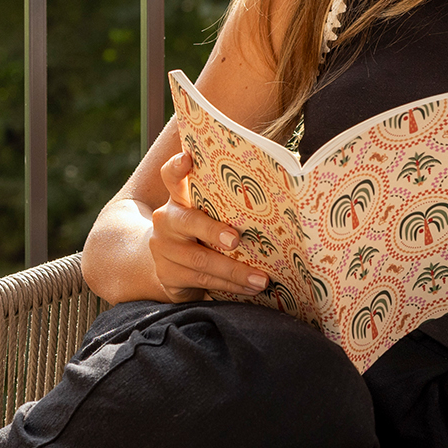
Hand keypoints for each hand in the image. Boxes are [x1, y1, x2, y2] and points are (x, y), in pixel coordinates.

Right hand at [149, 150, 272, 300]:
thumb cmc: (202, 231)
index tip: (188, 158)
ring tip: (261, 279)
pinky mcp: (167, 276)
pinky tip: (249, 289)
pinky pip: (201, 282)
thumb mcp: (207, 212)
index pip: (171, 176)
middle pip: (188, 222)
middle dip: (213, 231)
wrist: (168, 262)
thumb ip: (227, 201)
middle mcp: (167, 220)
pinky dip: (229, 287)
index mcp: (179, 198)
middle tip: (236, 239)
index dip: (177, 167)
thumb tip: (284, 182)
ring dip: (234, 271)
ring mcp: (163, 250)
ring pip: (200, 261)